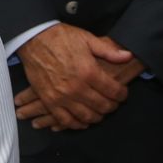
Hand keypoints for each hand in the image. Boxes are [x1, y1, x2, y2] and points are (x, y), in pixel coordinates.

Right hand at [15, 24, 132, 129]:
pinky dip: (76, 124)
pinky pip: (65, 120)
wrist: (34, 39)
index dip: (122, 94)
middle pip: (101, 106)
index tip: (123, 94)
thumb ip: (109, 50)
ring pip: (85, 116)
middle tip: (114, 103)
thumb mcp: (87, 39)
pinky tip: (82, 122)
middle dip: (112, 106)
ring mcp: (62, 97)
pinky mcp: (49, 101)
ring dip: (96, 117)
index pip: (113, 91)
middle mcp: (77, 87)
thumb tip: (128, 56)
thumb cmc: (62, 37)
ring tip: (100, 113)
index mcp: (89, 71)